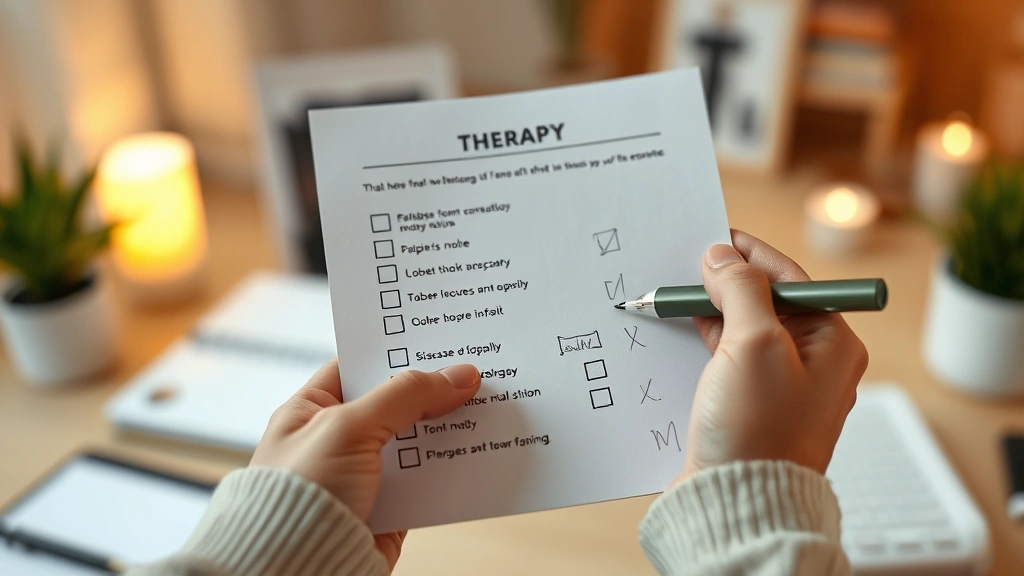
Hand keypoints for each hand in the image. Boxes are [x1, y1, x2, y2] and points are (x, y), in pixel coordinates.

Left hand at [250, 360, 479, 568]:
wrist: (299, 574)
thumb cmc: (298, 498)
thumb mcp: (349, 427)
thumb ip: (404, 396)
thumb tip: (458, 376)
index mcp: (311, 409)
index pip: (359, 365)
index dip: (397, 349)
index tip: (439, 337)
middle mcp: (336, 438)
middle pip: (396, 401)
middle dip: (433, 388)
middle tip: (476, 366)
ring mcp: (364, 474)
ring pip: (417, 439)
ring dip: (449, 426)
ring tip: (489, 403)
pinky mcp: (388, 507)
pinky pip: (427, 478)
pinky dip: (452, 466)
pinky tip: (478, 448)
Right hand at [680, 230, 867, 480]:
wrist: (737, 501)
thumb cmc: (759, 430)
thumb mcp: (754, 344)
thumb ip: (740, 291)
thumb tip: (722, 257)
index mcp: (832, 345)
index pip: (792, 281)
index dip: (752, 255)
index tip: (717, 236)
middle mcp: (811, 364)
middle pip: (765, 303)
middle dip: (726, 284)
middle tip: (688, 265)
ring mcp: (778, 387)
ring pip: (742, 330)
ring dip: (710, 312)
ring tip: (676, 296)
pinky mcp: (748, 407)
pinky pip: (726, 359)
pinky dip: (703, 341)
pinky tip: (680, 331)